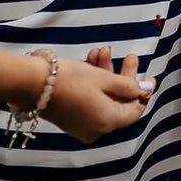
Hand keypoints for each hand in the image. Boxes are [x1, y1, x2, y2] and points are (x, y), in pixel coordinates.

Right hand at [40, 50, 154, 141]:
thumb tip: (146, 90)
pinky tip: (91, 59)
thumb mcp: (104, 78)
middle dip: (123, 76)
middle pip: (119, 102)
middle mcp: (97, 129)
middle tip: (129, 56)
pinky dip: (94, 82)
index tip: (148, 74)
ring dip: (106, 74)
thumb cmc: (72, 80)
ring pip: (103, 98)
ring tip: (104, 51)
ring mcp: (82, 125)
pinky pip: (90, 101)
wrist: (32, 84)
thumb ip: (128, 85)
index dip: (143, 91)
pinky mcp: (70, 118)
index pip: (135, 110)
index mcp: (108, 122)